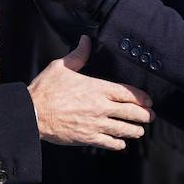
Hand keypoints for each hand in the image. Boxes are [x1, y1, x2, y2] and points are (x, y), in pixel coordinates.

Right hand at [28, 37, 153, 150]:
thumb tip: (86, 40)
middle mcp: (100, 107)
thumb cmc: (45, 89)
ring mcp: (95, 124)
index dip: (141, 98)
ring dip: (135, 130)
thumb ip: (78, 55)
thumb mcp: (61, 67)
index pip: (127, 93)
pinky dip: (118, 143)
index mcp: (97, 88)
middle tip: (150, 117)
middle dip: (144, 115)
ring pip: (123, 129)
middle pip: (130, 112)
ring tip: (140, 131)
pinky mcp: (87, 138)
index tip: (149, 101)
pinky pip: (108, 142)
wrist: (33, 113)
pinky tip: (121, 143)